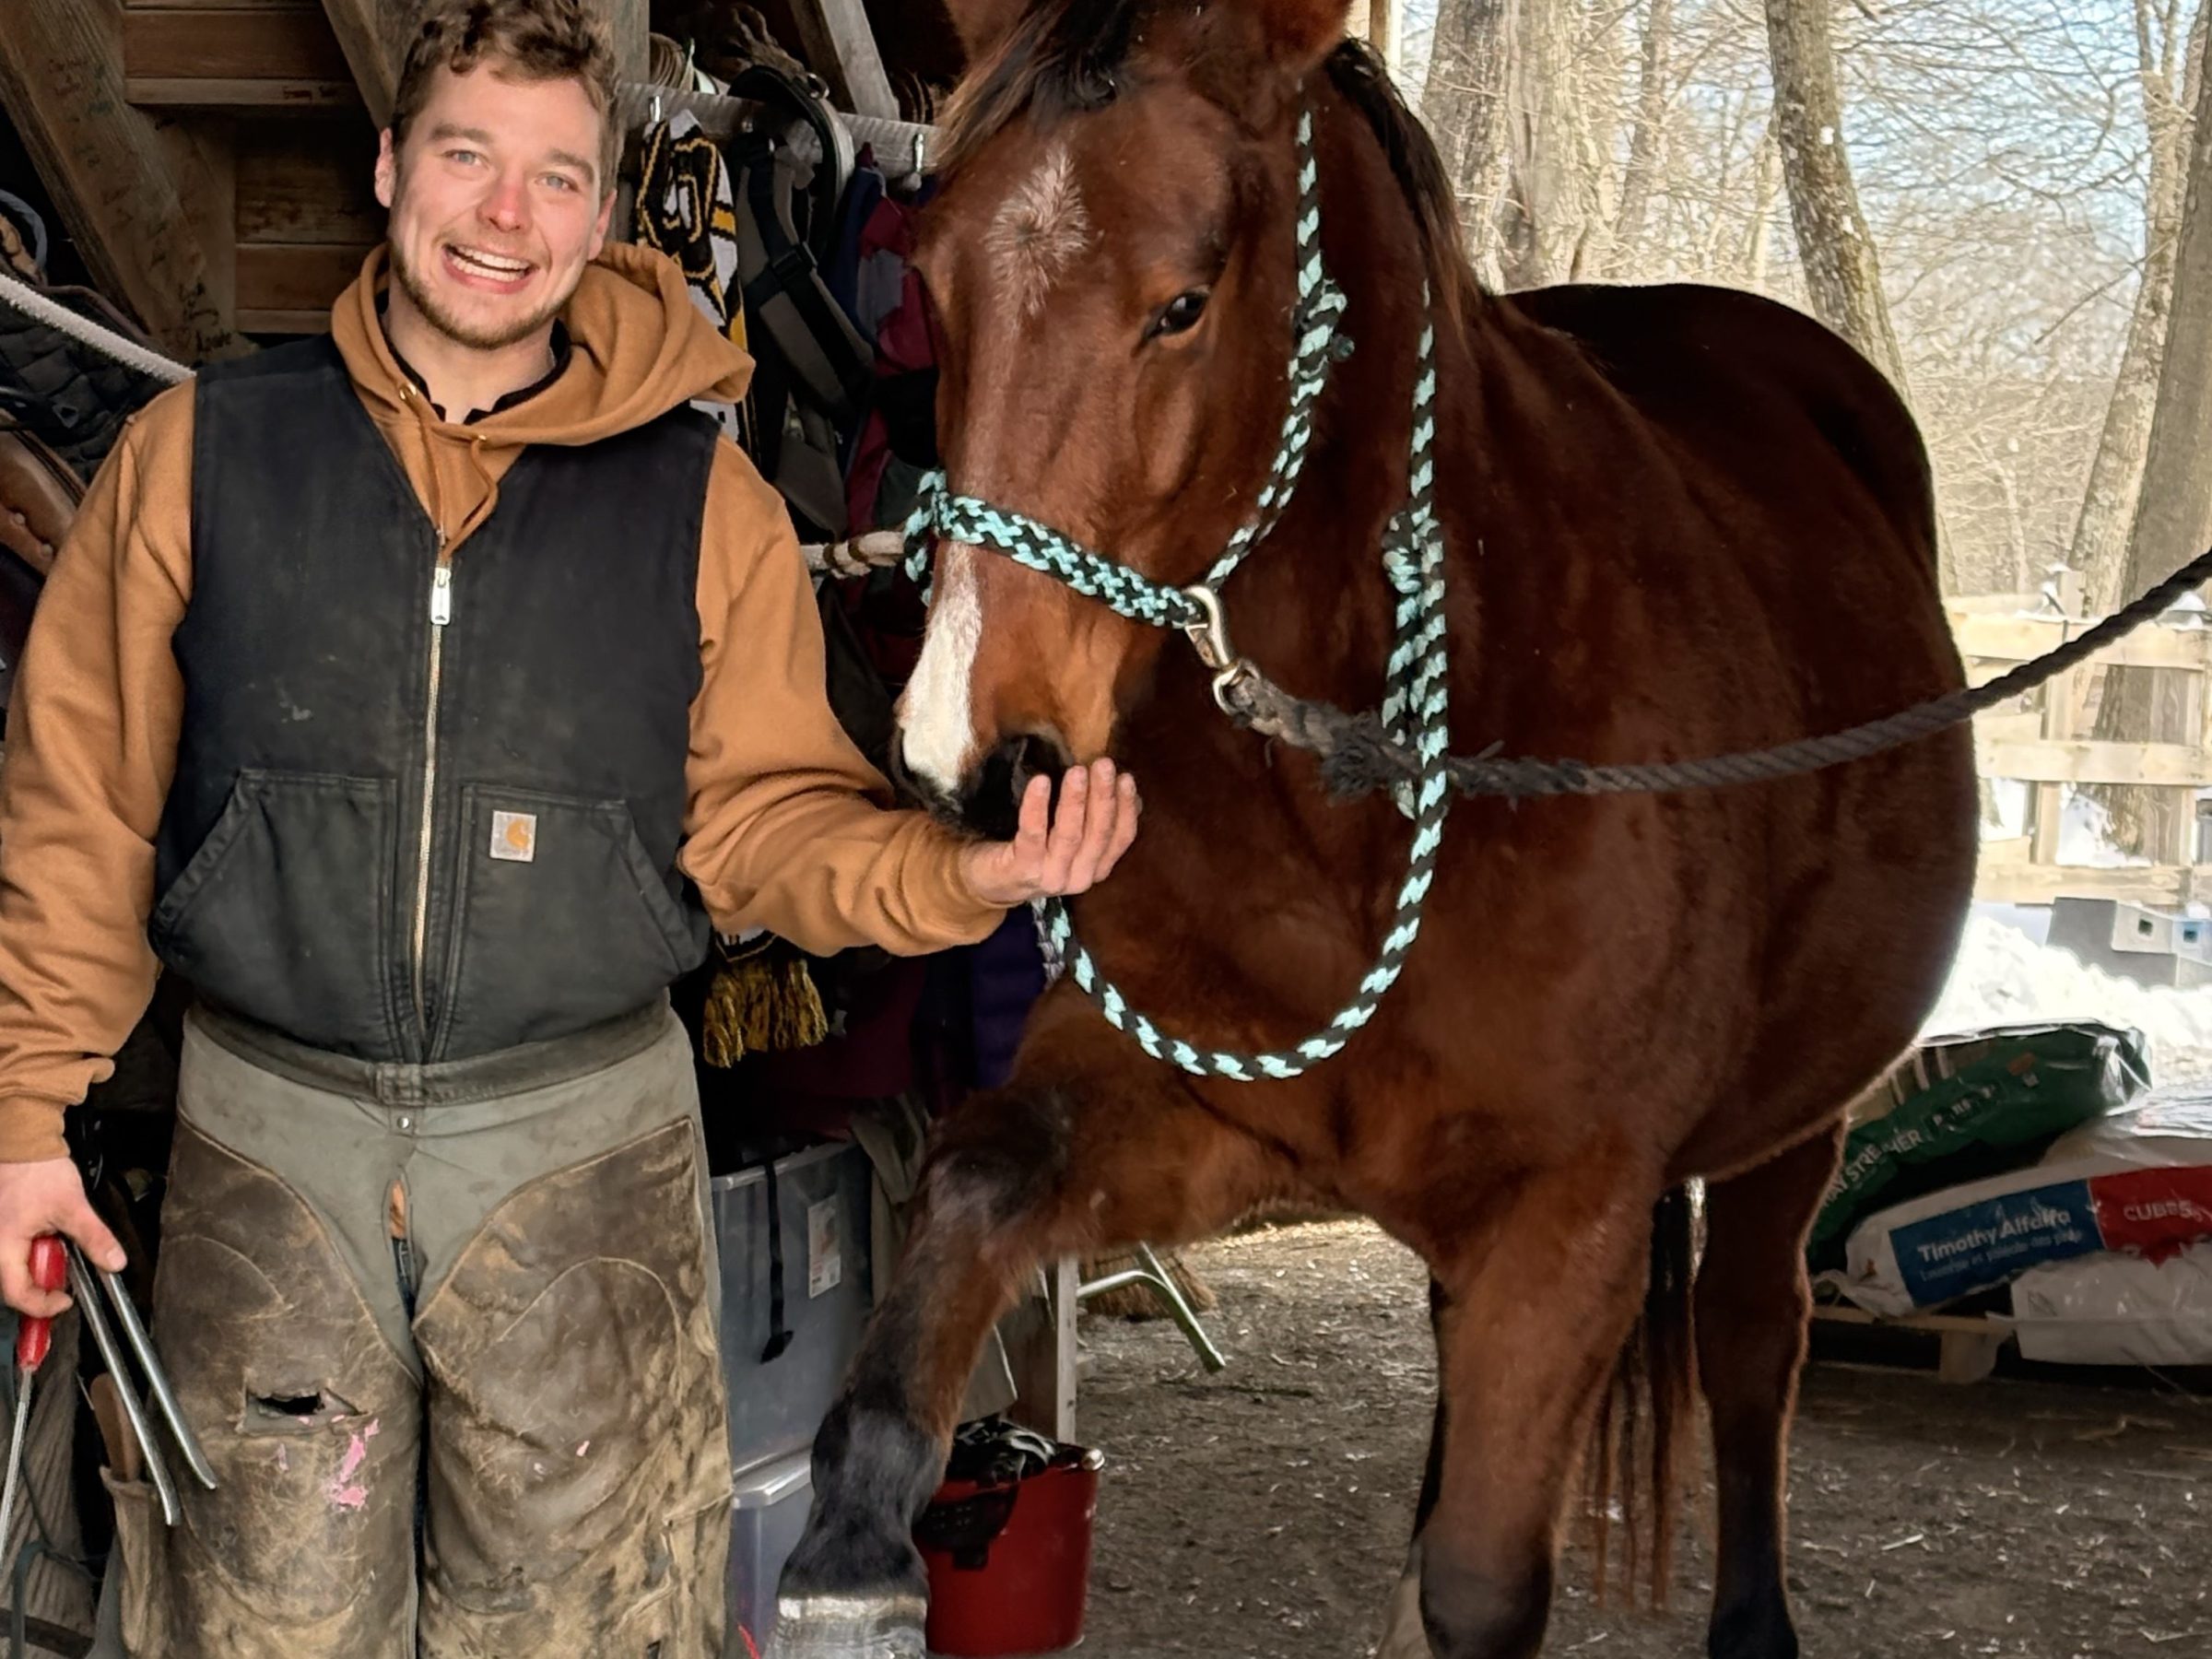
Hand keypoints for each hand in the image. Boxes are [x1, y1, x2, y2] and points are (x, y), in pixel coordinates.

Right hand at [0, 1158, 124, 1318]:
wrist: (23, 1143)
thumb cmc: (38, 1170)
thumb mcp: (72, 1206)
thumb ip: (94, 1237)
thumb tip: (114, 1262)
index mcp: (3, 1246)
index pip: (16, 1294)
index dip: (42, 1305)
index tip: (66, 1300)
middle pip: (15, 1283)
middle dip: (43, 1285)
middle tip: (66, 1281)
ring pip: (15, 1269)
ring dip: (39, 1268)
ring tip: (58, 1250)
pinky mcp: (1, 1230)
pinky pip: (13, 1253)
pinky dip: (33, 1254)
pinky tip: (48, 1241)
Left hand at [959, 759, 1140, 907]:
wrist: (981, 881)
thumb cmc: (1028, 850)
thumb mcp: (1066, 838)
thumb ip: (1094, 821)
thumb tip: (1130, 794)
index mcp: (1095, 868)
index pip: (1120, 838)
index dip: (1126, 807)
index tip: (1125, 777)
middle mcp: (1078, 877)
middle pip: (1098, 834)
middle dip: (1103, 797)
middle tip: (1103, 764)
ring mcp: (1050, 877)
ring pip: (1070, 836)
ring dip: (1075, 801)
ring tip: (1077, 771)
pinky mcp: (1021, 870)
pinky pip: (1032, 835)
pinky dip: (1037, 807)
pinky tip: (1040, 782)